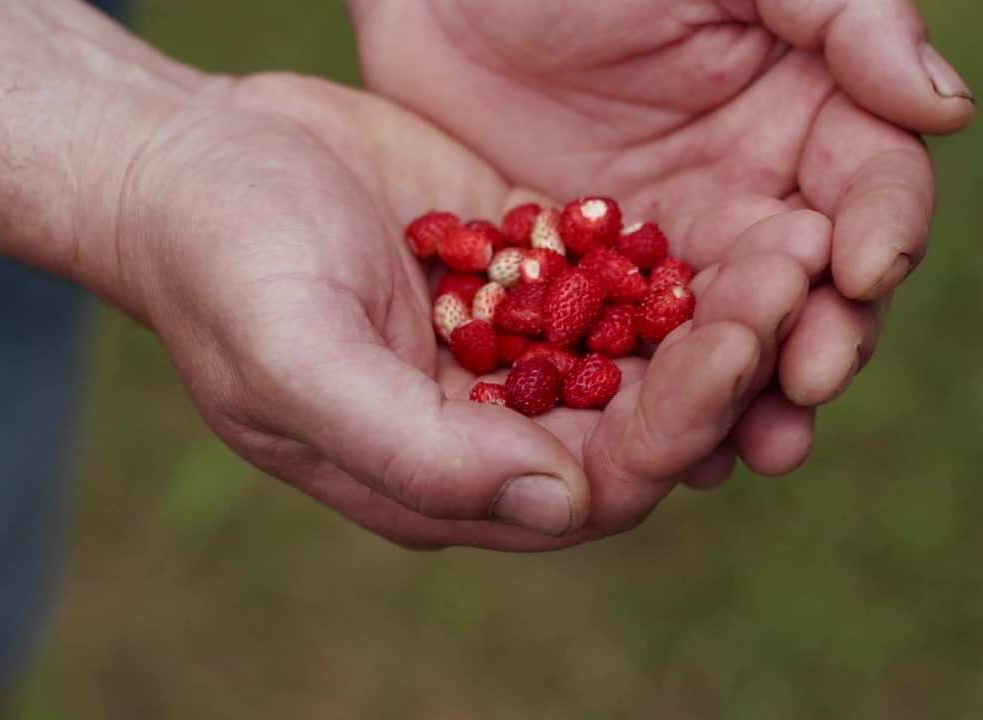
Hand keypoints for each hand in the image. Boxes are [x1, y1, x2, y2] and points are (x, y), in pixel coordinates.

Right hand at [103, 73, 772, 549]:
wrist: (192, 161)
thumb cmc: (224, 267)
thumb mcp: (299, 362)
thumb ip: (418, 453)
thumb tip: (560, 506)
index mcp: (449, 475)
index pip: (596, 484)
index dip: (673, 429)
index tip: (731, 349)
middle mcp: (497, 421)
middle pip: (643, 418)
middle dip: (722, 361)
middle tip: (790, 281)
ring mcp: (516, 343)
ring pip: (646, 348)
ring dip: (719, 305)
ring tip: (790, 241)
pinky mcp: (527, 267)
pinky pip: (619, 275)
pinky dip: (674, 254)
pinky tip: (732, 207)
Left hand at [351, 0, 972, 478]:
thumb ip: (843, 16)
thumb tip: (947, 110)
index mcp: (812, 117)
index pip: (875, 186)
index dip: (883, 229)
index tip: (866, 269)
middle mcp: (756, 197)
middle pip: (814, 288)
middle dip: (820, 339)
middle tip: (808, 384)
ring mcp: (676, 254)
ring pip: (732, 343)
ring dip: (747, 400)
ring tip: (750, 450)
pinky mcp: (596, 294)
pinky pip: (636, 361)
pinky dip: (652, 407)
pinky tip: (661, 454)